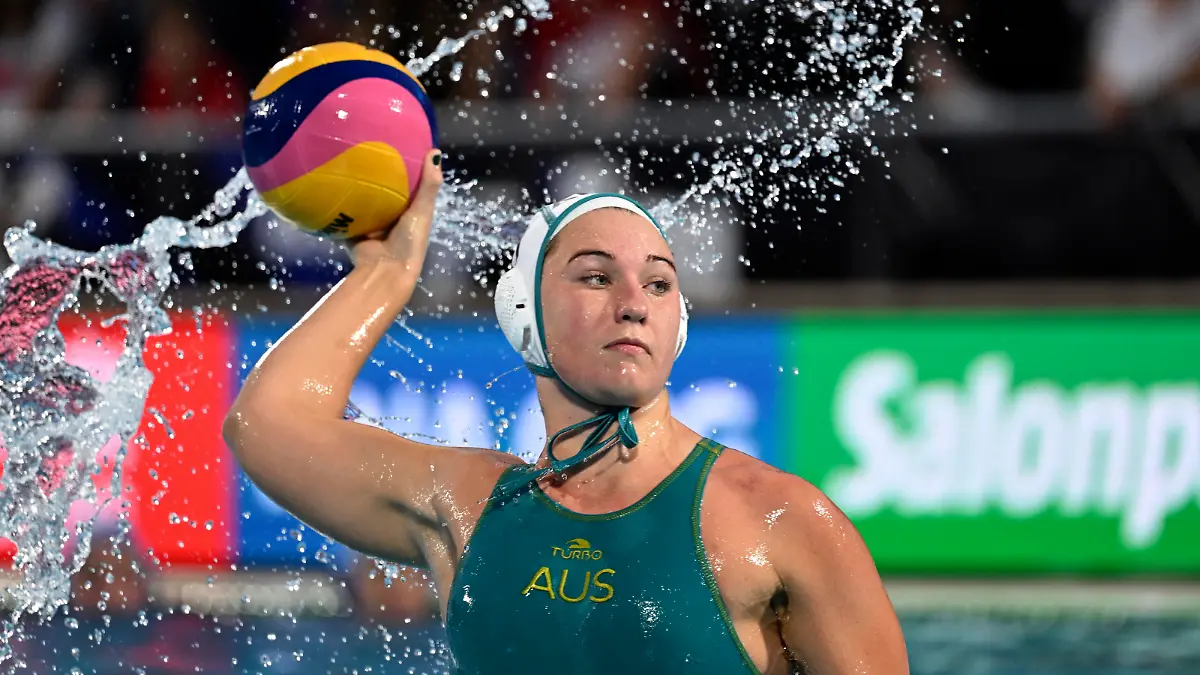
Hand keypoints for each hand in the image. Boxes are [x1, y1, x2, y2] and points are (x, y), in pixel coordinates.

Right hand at [348, 149, 443, 274]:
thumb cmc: (409, 241)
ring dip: (354, 189)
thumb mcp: (422, 210)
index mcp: (411, 212)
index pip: (408, 184)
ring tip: (343, 161)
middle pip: (383, 192)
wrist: (384, 271)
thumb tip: (435, 151)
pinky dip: (337, 206)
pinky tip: (327, 185)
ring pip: (361, 203)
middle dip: (374, 175)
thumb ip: (428, 184)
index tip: (393, 142)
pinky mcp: (354, 232)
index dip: (403, 166)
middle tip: (361, 147)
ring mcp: (372, 226)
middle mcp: (391, 218)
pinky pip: (343, 216)